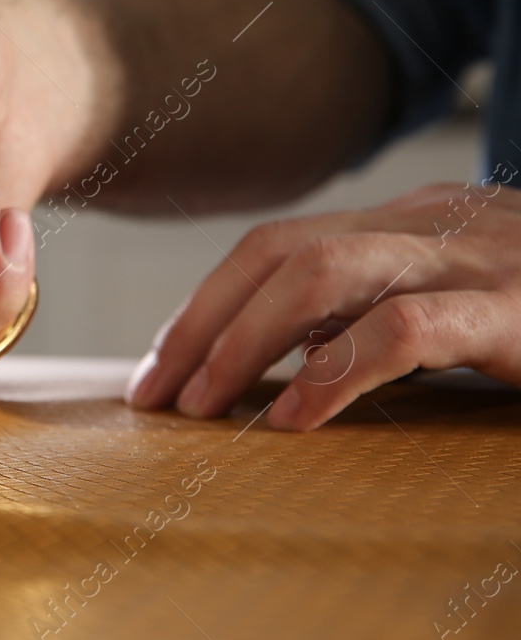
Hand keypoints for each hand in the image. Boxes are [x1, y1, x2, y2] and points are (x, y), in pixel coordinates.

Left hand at [126, 183, 520, 430]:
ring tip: (202, 406)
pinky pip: (404, 330)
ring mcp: (469, 260)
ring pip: (321, 273)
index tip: (159, 366)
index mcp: (405, 222)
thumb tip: (297, 353)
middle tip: (154, 394)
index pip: (273, 246)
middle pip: (276, 252)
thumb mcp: (464, 297)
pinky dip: (335, 372)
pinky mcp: (515, 311)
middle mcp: (427, 225)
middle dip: (199, 323)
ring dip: (242, 341)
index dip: (204, 305)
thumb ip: (380, 312)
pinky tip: (295, 417)